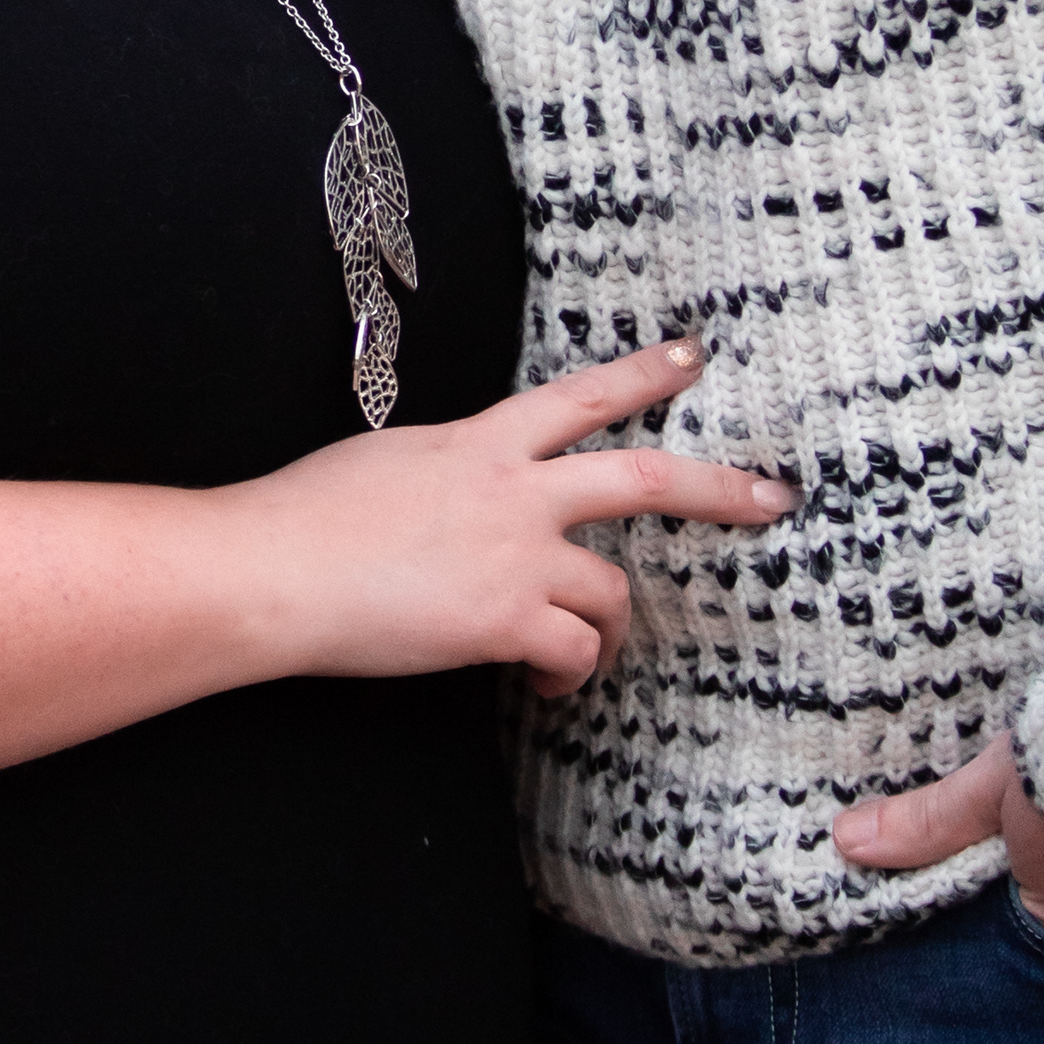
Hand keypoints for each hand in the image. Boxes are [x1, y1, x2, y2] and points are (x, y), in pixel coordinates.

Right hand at [222, 341, 791, 699]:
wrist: (269, 569)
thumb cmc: (303, 520)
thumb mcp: (388, 463)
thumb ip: (447, 472)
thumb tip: (463, 490)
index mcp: (479, 443)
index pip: (578, 397)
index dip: (643, 373)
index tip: (693, 355)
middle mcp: (512, 489)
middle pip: (642, 479)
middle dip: (719, 488)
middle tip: (774, 498)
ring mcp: (513, 553)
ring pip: (612, 590)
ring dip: (611, 631)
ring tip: (580, 656)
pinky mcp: (502, 619)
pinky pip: (573, 653)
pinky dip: (569, 678)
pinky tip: (544, 689)